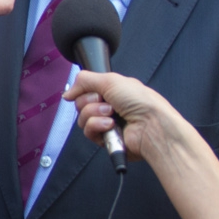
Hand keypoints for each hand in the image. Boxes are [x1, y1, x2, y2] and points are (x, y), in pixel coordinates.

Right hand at [63, 69, 184, 166]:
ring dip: (95, 114)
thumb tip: (67, 92)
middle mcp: (109, 106)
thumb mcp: (110, 80)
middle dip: (91, 102)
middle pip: (81, 103)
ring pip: (82, 118)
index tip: (93, 90)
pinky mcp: (105, 138)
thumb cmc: (141, 102)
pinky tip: (110, 125)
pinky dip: (98, 126)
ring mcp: (106, 123)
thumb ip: (84, 80)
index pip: (85, 89)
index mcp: (112, 91)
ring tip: (112, 115)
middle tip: (108, 103)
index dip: (84, 90)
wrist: (151, 125)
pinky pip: (88, 131)